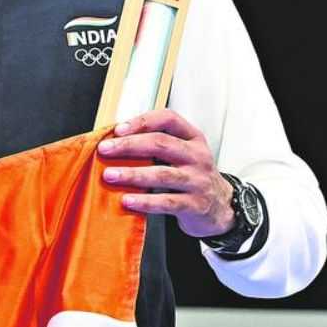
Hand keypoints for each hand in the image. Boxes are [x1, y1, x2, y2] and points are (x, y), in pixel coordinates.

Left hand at [97, 109, 234, 237]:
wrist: (221, 207)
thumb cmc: (191, 176)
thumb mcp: (182, 154)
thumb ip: (156, 145)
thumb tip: (114, 141)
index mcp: (192, 138)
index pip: (168, 119)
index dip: (142, 121)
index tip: (118, 129)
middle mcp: (197, 156)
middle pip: (161, 144)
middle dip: (129, 145)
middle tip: (105, 150)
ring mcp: (198, 181)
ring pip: (163, 174)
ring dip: (132, 174)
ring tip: (109, 175)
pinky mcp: (195, 205)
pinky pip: (168, 202)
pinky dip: (145, 201)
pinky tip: (128, 200)